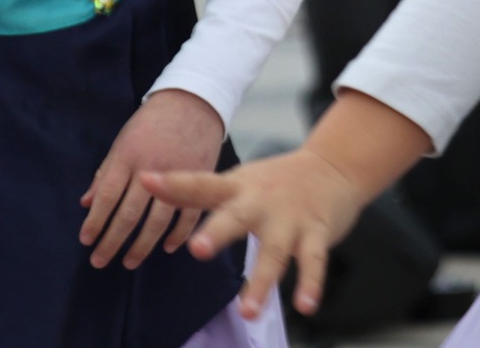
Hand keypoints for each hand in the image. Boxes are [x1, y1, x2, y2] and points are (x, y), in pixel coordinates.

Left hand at [81, 89, 225, 271]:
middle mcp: (150, 167)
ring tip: (129, 262)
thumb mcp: (123, 141)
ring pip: (157, 219)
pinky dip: (178, 234)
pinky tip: (167, 247)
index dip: (95, 221)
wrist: (193, 101)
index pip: (107, 196)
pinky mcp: (200, 177)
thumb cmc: (151, 122)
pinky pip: (189, 214)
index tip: (86, 241)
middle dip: (112, 241)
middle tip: (100, 261)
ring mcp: (178, 174)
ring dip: (142, 245)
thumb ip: (106, 173)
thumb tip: (87, 204)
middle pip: (129, 213)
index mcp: (128, 156)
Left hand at [142, 145, 364, 319]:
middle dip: (218, 233)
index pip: (201, 184)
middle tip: (197, 250)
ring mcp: (290, 219)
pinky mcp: (316, 233)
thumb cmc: (274, 181)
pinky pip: (313, 262)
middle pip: (237, 218)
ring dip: (262, 282)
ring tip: (247, 311)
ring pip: (274, 252)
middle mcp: (261, 202)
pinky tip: (306, 307)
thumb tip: (146, 183)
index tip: (146, 182)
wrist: (334, 166)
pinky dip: (310, 284)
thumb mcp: (236, 180)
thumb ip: (195, 189)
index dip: (174, 184)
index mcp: (237, 188)